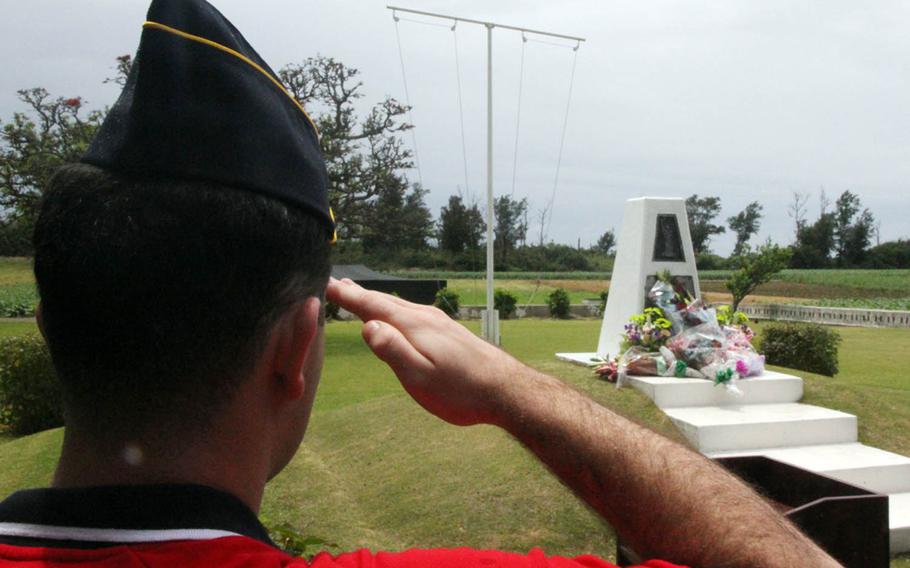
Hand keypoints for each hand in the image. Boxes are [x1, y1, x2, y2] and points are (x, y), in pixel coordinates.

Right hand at [326, 278, 524, 425]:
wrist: (506, 389)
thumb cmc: (461, 390)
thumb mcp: (419, 377)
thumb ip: (392, 351)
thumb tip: (366, 326)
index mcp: (413, 326)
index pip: (372, 306)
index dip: (348, 296)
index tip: (326, 284)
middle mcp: (425, 317)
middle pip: (385, 302)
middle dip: (359, 294)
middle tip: (336, 284)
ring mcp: (439, 322)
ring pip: (399, 306)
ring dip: (377, 300)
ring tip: (360, 296)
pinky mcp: (449, 332)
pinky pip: (412, 313)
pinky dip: (394, 309)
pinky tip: (397, 316)